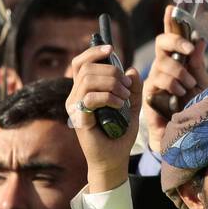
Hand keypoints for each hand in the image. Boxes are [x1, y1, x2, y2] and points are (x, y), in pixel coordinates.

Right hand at [67, 44, 141, 192]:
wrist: (115, 159)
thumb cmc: (120, 133)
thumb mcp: (132, 104)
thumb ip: (132, 87)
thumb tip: (130, 69)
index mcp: (84, 90)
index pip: (81, 62)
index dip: (94, 52)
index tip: (111, 49)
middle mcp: (75, 96)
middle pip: (87, 67)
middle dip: (111, 70)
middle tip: (126, 86)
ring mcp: (75, 107)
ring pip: (88, 79)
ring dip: (111, 83)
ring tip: (124, 97)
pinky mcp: (79, 119)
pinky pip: (90, 98)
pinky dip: (108, 97)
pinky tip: (119, 104)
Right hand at [144, 5, 207, 154]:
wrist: (188, 140)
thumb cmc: (196, 112)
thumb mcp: (202, 86)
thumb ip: (197, 63)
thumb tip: (198, 38)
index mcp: (175, 63)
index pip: (169, 38)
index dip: (169, 22)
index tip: (172, 7)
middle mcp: (161, 71)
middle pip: (162, 47)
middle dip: (177, 50)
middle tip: (191, 62)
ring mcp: (152, 84)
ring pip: (160, 66)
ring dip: (177, 75)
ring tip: (187, 90)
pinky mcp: (147, 99)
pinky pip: (155, 85)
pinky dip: (169, 87)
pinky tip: (177, 96)